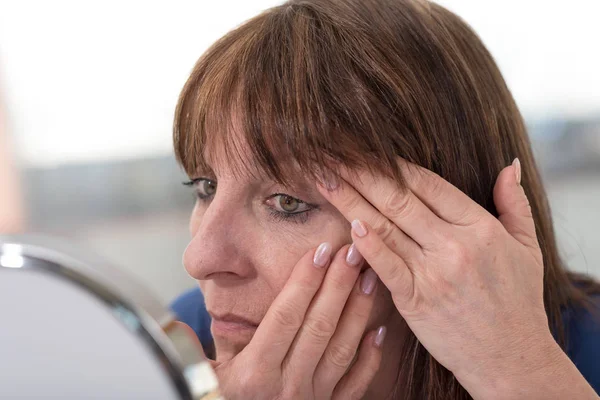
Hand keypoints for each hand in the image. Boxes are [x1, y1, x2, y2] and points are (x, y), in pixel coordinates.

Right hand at [198, 243, 384, 399]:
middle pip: (318, 326)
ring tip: (368, 277)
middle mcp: (286, 386)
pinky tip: (379, 330)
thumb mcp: (201, 385)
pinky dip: (369, 358)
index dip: (303, 282)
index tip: (320, 251)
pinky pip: (355, 384)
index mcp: (253, 375)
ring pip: (341, 349)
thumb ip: (191, 355)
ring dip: (358, 311)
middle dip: (338, 285)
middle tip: (352, 251)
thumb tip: (174, 327)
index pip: (284, 318)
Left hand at [317, 158, 562, 397]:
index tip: (367, 150)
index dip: (394, 165)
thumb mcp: (527, 247)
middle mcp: (455, 245)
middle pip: (399, 198)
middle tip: (333, 155)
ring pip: (385, 226)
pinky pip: (386, 265)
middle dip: (362, 173)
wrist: (512, 357)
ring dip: (351, 201)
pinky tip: (347, 223)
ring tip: (326, 180)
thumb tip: (507, 166)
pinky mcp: (416, 300)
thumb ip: (514, 204)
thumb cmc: (517, 301)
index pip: (428, 184)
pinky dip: (366, 244)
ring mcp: (434, 272)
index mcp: (480, 227)